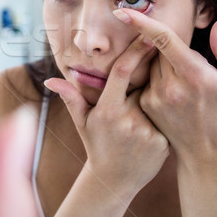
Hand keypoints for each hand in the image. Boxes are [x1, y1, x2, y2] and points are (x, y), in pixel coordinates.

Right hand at [45, 35, 168, 199]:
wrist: (116, 180)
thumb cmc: (97, 144)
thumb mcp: (81, 121)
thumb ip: (70, 97)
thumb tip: (50, 80)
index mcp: (107, 110)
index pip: (122, 72)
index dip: (135, 51)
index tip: (146, 36)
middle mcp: (128, 119)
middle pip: (142, 84)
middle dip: (148, 77)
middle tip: (151, 74)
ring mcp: (147, 131)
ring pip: (155, 100)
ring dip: (154, 98)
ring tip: (147, 111)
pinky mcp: (163, 141)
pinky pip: (166, 118)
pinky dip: (163, 116)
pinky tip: (156, 125)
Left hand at [113, 9, 216, 165]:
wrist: (206, 150)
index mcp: (194, 76)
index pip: (164, 41)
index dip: (143, 23)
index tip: (123, 11)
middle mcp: (170, 86)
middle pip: (158, 50)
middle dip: (170, 50)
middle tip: (190, 70)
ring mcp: (154, 96)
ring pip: (151, 64)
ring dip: (163, 65)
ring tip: (184, 86)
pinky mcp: (145, 103)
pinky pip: (146, 79)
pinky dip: (157, 79)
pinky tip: (173, 95)